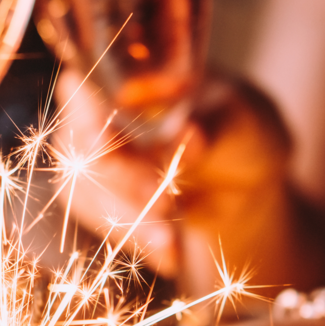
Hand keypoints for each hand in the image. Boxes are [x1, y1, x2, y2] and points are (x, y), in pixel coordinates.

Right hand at [53, 69, 293, 295]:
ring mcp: (90, 158)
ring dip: (128, 221)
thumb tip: (189, 133)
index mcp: (126, 69)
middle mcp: (95, 109)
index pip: (87, 88)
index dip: (89, 117)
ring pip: (85, 192)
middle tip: (165, 204)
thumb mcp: (241, 119)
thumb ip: (211, 125)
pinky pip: (102, 223)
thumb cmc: (241, 128)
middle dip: (121, 182)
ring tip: (171, 244)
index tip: (104, 142)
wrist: (245, 182)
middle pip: (79, 146)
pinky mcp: (98, 200)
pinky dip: (136, 241)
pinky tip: (170, 255)